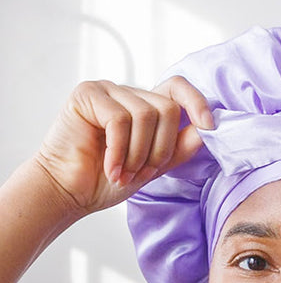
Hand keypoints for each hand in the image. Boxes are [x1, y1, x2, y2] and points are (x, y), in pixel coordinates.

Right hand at [34, 77, 212, 216]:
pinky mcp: (87, 94)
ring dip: (138, 154)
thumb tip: (204, 132)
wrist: (69, 192)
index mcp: (145, 107)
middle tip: (141, 172)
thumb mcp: (151, 168)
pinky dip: (119, 151)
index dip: (197, 103)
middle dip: (160, 149)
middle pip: (168, 108)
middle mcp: (128, 94)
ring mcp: (107, 90)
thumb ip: (177, 150)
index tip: (210, 127)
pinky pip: (120, 119)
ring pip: (146, 115)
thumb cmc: (105, 181)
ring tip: (123, 173)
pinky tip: (110, 169)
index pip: (177, 89)